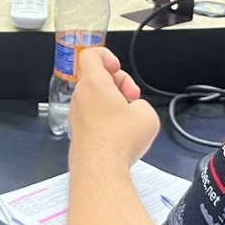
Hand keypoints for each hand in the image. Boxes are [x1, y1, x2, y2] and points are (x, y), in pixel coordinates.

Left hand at [68, 47, 158, 164]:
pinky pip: (92, 115)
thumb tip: (136, 111)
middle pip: (96, 76)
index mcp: (94, 84)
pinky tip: (119, 132)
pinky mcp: (79, 131)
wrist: (99, 169)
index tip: (118, 68)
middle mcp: (81, 97)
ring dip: (113, 102)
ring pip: (95, 97)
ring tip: (127, 117)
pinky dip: (106, 118)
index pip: (91, 55)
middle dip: (118, 83)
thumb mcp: (147, 113)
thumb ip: (142, 104)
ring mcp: (77, 115)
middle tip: (131, 97)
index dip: (107, 56)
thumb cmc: (117, 141)